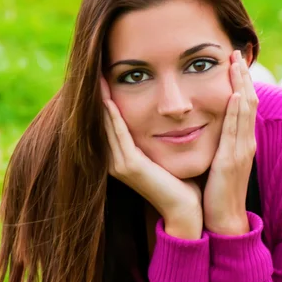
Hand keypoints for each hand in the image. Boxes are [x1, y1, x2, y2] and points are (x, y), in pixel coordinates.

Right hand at [101, 76, 202, 239]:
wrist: (185, 209)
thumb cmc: (180, 183)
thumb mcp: (162, 154)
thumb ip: (154, 138)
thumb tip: (163, 118)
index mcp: (122, 158)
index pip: (109, 125)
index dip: (104, 102)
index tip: (104, 79)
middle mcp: (114, 161)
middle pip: (102, 123)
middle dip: (99, 98)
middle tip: (95, 72)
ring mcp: (119, 165)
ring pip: (107, 126)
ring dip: (102, 102)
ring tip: (98, 80)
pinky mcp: (129, 166)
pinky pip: (118, 135)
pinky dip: (113, 117)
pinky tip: (109, 100)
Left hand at [203, 50, 258, 234]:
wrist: (221, 219)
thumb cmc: (216, 191)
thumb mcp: (217, 161)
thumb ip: (216, 143)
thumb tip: (203, 126)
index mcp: (239, 142)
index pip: (242, 105)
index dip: (240, 82)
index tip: (233, 62)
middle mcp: (244, 142)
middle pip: (247, 101)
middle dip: (242, 76)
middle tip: (236, 52)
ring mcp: (240, 151)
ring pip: (244, 111)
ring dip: (241, 85)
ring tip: (235, 63)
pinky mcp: (231, 161)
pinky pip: (235, 131)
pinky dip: (236, 112)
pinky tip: (234, 95)